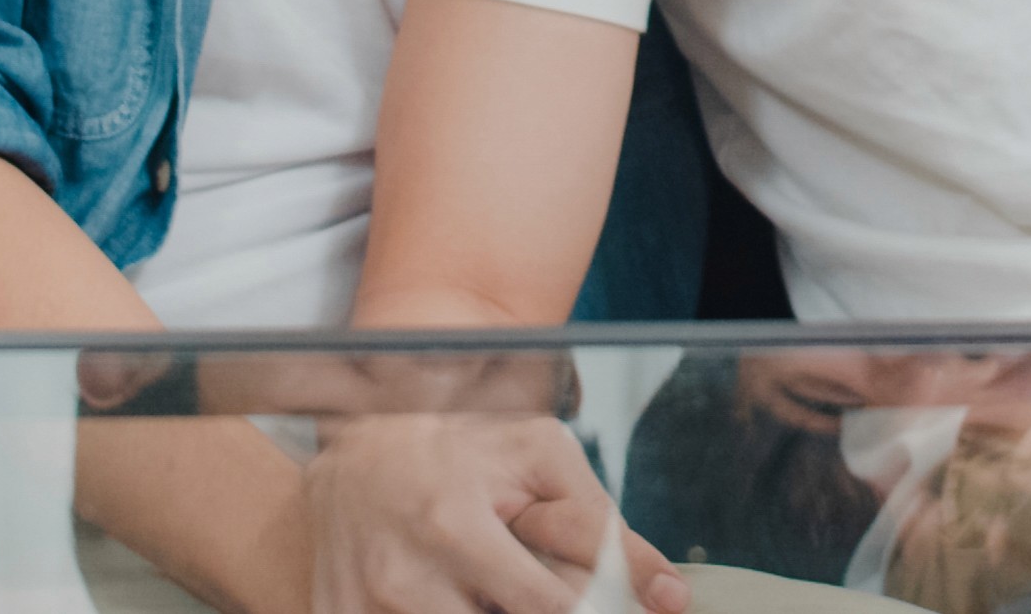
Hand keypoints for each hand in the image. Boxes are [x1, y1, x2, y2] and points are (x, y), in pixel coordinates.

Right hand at [307, 412, 688, 613]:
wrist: (358, 434)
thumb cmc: (460, 442)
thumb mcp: (541, 460)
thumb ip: (607, 530)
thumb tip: (672, 598)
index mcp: (455, 528)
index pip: (546, 611)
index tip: (599, 608)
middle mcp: (403, 576)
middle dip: (520, 608)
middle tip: (514, 575)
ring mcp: (364, 603)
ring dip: (480, 610)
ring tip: (482, 578)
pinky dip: (437, 611)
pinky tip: (445, 590)